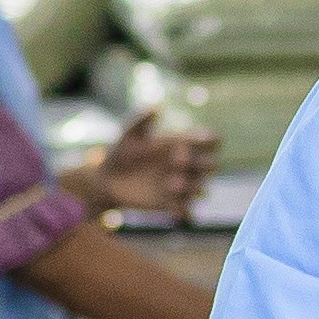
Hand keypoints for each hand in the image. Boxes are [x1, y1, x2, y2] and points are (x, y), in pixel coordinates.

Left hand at [80, 122, 214, 220]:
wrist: (107, 181)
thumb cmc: (120, 153)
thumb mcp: (128, 135)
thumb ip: (141, 120)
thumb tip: (156, 107)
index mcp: (182, 145)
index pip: (209, 141)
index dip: (209, 139)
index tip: (196, 138)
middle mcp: (187, 166)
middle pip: (211, 165)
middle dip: (201, 163)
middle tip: (177, 159)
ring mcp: (182, 186)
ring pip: (201, 189)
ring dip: (191, 187)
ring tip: (171, 184)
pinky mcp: (172, 205)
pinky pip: (186, 210)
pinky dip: (183, 211)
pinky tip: (174, 211)